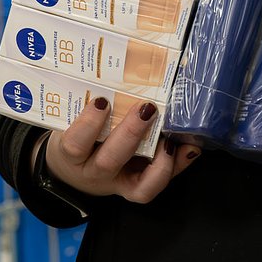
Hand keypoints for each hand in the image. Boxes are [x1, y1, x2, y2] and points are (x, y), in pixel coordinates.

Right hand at [41, 96, 201, 203]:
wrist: (75, 170)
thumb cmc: (79, 137)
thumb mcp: (73, 122)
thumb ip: (89, 103)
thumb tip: (115, 71)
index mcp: (72, 155)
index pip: (74, 144)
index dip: (88, 124)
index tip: (102, 101)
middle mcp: (94, 173)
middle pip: (108, 161)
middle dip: (130, 133)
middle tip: (146, 108)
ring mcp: (118, 184)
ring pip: (140, 185)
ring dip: (161, 158)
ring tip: (170, 135)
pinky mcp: (138, 189)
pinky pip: (158, 184)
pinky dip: (177, 165)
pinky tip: (190, 148)